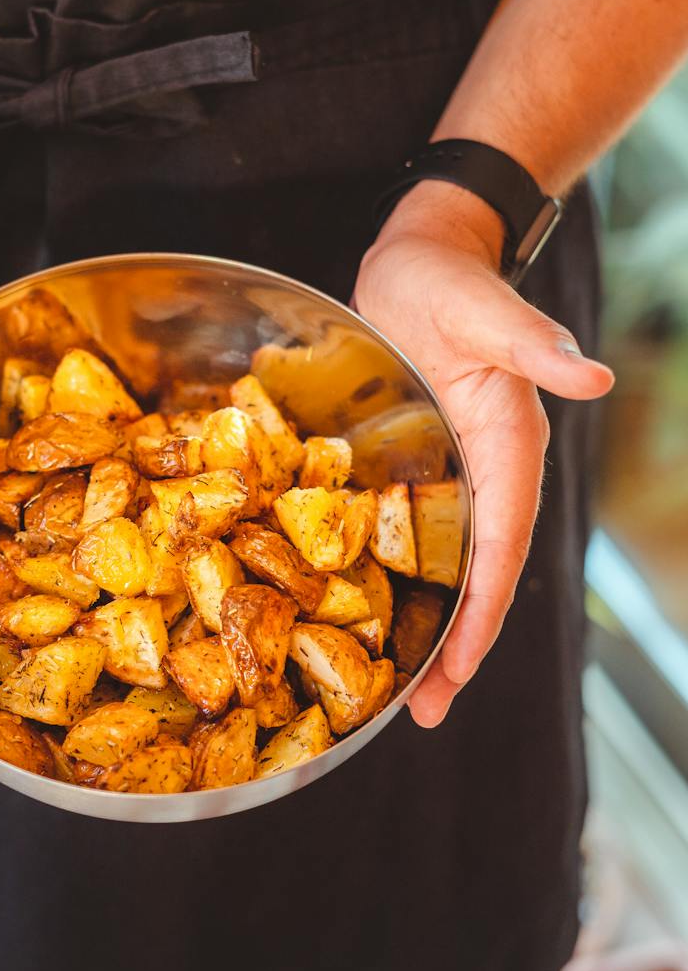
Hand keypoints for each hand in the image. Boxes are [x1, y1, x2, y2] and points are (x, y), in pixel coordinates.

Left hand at [354, 185, 612, 727]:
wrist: (422, 257)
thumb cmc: (450, 279)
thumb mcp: (486, 309)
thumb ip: (533, 344)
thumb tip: (593, 374)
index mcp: (510, 448)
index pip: (502, 546)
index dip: (484, 609)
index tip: (460, 666)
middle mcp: (489, 472)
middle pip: (481, 576)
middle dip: (457, 646)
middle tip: (425, 713)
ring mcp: (456, 474)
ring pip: (451, 569)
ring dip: (433, 631)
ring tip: (405, 696)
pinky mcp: (421, 467)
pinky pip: (418, 540)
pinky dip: (406, 586)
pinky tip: (377, 620)